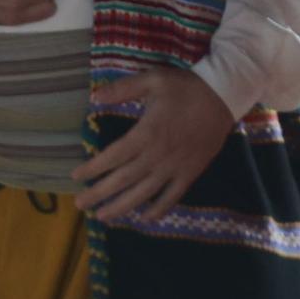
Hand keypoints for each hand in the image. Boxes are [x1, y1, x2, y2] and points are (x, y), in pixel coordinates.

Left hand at [73, 69, 235, 221]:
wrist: (224, 97)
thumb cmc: (185, 88)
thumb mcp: (152, 80)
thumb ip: (123, 89)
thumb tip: (95, 97)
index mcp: (146, 133)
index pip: (113, 156)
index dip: (93, 168)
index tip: (75, 176)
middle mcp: (158, 155)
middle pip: (124, 179)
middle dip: (100, 193)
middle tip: (80, 204)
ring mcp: (176, 167)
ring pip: (145, 193)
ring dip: (123, 206)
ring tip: (103, 217)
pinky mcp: (191, 172)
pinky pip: (173, 196)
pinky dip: (159, 209)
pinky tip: (146, 219)